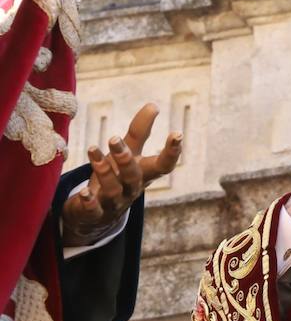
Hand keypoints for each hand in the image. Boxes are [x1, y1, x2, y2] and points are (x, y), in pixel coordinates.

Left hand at [62, 103, 181, 245]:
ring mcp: (114, 203)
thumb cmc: (116, 177)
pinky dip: (89, 202)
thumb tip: (154, 104)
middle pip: (134, 176)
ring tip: (92, 150)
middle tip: (114, 138)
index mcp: (144, 174)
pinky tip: (83, 192)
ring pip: (113, 190)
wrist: (96, 215)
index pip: (164, 165)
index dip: (171, 151)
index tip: (177, 133)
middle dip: (126, 159)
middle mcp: (132, 189)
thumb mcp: (128, 153)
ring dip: (103, 171)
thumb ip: (140, 131)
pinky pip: (93, 210)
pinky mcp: (94, 214)